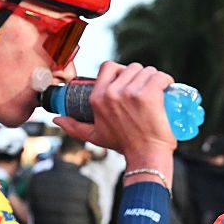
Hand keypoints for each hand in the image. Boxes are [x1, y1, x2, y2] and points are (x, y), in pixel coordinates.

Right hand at [54, 61, 174, 159]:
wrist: (145, 156)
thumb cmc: (123, 145)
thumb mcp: (95, 135)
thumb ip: (74, 127)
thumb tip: (57, 120)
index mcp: (97, 98)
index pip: (109, 67)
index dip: (122, 70)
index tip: (132, 81)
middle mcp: (112, 93)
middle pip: (132, 68)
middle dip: (141, 76)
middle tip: (148, 90)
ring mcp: (131, 93)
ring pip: (147, 71)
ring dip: (155, 78)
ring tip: (159, 92)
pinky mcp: (149, 95)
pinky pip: (160, 77)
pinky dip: (166, 79)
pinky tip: (167, 86)